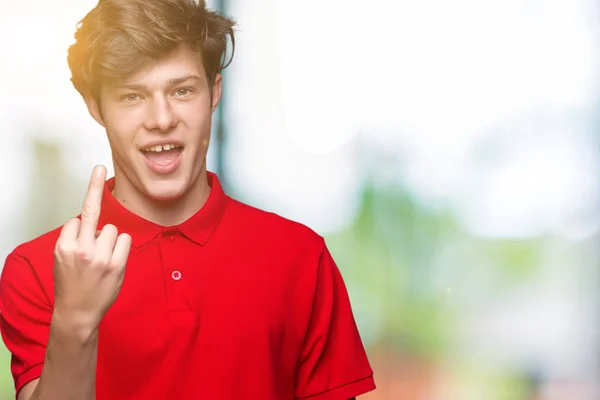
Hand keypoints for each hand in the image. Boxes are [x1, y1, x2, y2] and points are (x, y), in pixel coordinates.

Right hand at [52, 165, 131, 332]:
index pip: (77, 219)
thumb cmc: (71, 283)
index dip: (82, 225)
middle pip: (92, 211)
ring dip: (110, 239)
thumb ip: (74, 239)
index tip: (92, 176)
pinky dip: (121, 246)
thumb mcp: (62, 259)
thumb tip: (88, 220)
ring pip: (113, 229)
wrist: (77, 312)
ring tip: (101, 260)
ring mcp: (100, 256)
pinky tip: (113, 261)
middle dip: (94, 186)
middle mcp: (80, 248)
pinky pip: (125, 240)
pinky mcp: (116, 264)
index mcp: (63, 246)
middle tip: (98, 167)